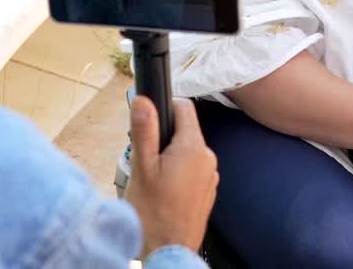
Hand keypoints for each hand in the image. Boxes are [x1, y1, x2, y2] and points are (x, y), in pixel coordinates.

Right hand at [124, 97, 218, 255]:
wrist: (168, 252)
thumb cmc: (153, 213)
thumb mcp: (142, 167)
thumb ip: (144, 130)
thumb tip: (143, 100)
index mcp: (193, 147)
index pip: (184, 107)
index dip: (164, 107)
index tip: (148, 120)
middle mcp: (207, 158)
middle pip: (184, 131)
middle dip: (162, 138)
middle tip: (144, 159)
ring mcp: (210, 176)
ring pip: (186, 152)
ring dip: (168, 158)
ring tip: (152, 180)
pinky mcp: (207, 191)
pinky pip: (191, 171)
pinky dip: (177, 174)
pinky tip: (163, 192)